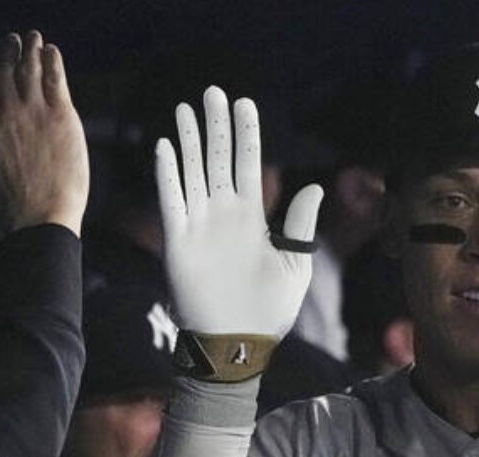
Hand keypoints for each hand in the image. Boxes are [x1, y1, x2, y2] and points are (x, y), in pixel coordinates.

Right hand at [0, 31, 88, 233]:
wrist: (44, 218)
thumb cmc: (9, 210)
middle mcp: (7, 115)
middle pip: (5, 73)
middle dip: (8, 53)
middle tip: (14, 40)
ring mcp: (35, 113)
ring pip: (29, 71)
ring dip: (31, 51)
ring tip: (34, 39)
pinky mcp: (62, 117)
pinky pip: (56, 80)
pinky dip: (53, 63)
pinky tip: (52, 52)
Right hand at [155, 86, 323, 335]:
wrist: (238, 343)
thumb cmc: (268, 309)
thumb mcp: (296, 264)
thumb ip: (300, 224)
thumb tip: (313, 186)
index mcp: (254, 217)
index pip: (250, 165)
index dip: (247, 134)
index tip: (244, 103)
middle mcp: (225, 214)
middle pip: (219, 158)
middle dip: (216, 125)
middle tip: (213, 92)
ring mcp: (200, 225)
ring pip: (193, 172)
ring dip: (188, 140)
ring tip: (184, 108)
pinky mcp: (179, 241)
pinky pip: (172, 200)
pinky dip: (168, 174)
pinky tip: (165, 147)